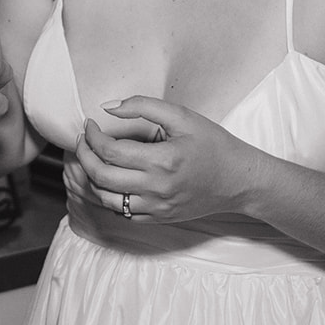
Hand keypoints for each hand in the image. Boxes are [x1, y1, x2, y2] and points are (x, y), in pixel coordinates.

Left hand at [71, 96, 262, 223]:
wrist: (239, 180)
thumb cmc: (213, 144)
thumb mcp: (182, 116)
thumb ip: (143, 106)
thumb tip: (108, 107)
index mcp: (162, 161)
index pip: (110, 151)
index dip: (92, 136)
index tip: (90, 124)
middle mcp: (157, 188)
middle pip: (101, 176)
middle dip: (84, 156)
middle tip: (84, 140)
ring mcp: (157, 207)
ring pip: (106, 198)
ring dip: (92, 178)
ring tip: (93, 159)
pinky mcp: (159, 218)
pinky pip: (122, 212)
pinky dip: (109, 196)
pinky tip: (111, 179)